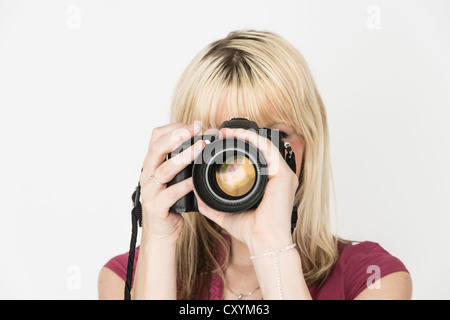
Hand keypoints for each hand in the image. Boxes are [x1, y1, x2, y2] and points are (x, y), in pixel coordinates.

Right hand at [139, 123, 205, 243]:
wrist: (161, 232)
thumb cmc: (170, 202)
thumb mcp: (174, 178)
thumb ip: (183, 161)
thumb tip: (205, 141)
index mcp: (152, 164)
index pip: (156, 137)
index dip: (174, 128)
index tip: (194, 125)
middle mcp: (148, 175)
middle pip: (156, 149)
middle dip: (176, 136)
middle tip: (195, 129)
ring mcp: (150, 191)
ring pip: (163, 170)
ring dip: (183, 157)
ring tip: (200, 148)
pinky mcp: (156, 207)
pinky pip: (170, 194)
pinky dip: (183, 186)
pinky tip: (195, 180)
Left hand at [194, 128, 298, 247]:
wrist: (264, 242)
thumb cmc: (251, 231)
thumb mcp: (225, 213)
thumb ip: (211, 204)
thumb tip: (196, 194)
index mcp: (268, 183)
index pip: (254, 157)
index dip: (238, 146)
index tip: (219, 142)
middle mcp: (278, 176)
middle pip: (259, 148)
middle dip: (240, 137)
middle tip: (220, 133)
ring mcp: (283, 174)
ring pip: (264, 145)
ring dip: (245, 135)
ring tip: (226, 131)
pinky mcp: (285, 175)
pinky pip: (270, 149)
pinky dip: (254, 140)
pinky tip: (239, 135)